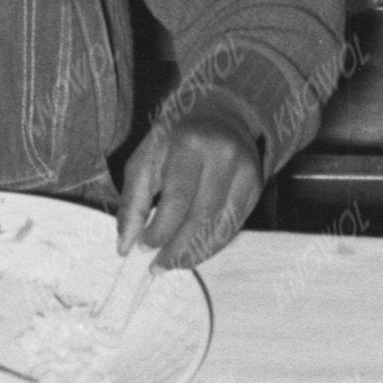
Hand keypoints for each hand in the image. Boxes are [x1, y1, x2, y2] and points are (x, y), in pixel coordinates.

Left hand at [117, 101, 263, 272]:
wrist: (218, 115)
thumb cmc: (174, 141)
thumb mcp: (145, 160)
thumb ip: (133, 203)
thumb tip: (125, 247)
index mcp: (191, 144)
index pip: (178, 199)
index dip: (161, 230)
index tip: (143, 248)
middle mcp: (224, 156)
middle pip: (202, 216)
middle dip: (178, 249)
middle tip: (159, 266)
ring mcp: (246, 170)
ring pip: (222, 225)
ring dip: (197, 252)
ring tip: (175, 263)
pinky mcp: (257, 184)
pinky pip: (235, 224)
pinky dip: (214, 244)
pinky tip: (196, 251)